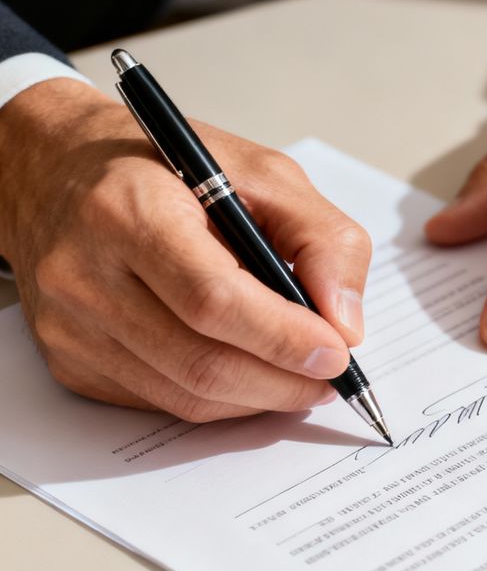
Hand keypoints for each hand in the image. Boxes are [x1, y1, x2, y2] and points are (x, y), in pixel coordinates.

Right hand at [0, 79, 371, 421]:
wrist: (56, 172)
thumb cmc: (168, 169)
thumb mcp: (264, 173)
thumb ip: (323, 239)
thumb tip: (346, 325)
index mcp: (129, 210)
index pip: (213, 299)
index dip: (284, 337)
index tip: (337, 353)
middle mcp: (85, 273)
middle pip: (201, 361)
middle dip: (283, 382)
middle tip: (330, 378)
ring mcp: (70, 326)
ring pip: (185, 394)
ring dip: (258, 398)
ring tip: (300, 377)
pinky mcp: (70, 361)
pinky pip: (161, 401)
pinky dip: (220, 398)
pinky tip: (247, 370)